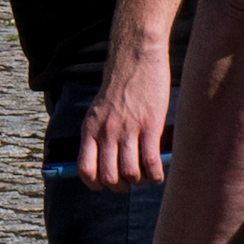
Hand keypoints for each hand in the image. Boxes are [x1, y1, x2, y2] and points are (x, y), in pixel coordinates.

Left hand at [74, 55, 171, 187]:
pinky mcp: (150, 126)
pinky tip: (158, 173)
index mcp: (90, 129)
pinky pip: (151, 162)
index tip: (106, 184)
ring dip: (139, 180)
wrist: (136, 57)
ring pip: (130, 173)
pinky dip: (155, 175)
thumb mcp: (99, 110)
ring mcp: (128, 129)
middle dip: (121, 186)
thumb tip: (103, 161)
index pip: (85, 169)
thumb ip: (98, 133)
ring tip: (146, 176)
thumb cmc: (120, 85)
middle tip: (130, 181)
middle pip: (109, 177)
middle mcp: (106, 132)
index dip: (95, 184)